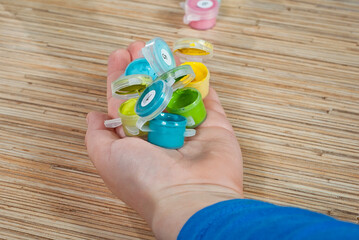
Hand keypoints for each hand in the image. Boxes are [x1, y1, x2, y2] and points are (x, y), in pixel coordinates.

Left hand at [85, 41, 242, 239]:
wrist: (191, 195)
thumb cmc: (144, 178)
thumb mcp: (106, 157)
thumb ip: (97, 135)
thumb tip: (93, 116)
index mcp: (135, 137)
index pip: (125, 101)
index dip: (121, 77)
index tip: (120, 55)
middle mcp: (161, 131)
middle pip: (152, 92)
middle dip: (144, 68)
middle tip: (140, 46)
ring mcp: (189, 127)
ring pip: (178, 91)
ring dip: (170, 69)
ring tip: (161, 48)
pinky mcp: (214, 125)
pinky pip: (206, 98)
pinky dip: (199, 81)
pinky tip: (188, 64)